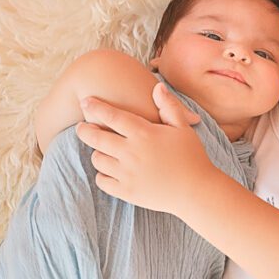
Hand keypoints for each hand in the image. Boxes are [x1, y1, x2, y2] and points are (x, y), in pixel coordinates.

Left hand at [75, 83, 211, 214]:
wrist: (197, 191)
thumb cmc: (192, 157)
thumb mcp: (182, 129)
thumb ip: (168, 107)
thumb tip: (157, 87)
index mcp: (144, 134)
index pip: (112, 116)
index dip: (96, 107)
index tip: (84, 101)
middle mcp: (131, 152)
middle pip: (96, 137)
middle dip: (84, 130)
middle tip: (81, 127)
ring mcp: (127, 173)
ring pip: (98, 159)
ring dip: (97, 153)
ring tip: (101, 150)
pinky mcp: (127, 192)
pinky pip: (102, 181)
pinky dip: (102, 175)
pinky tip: (109, 170)